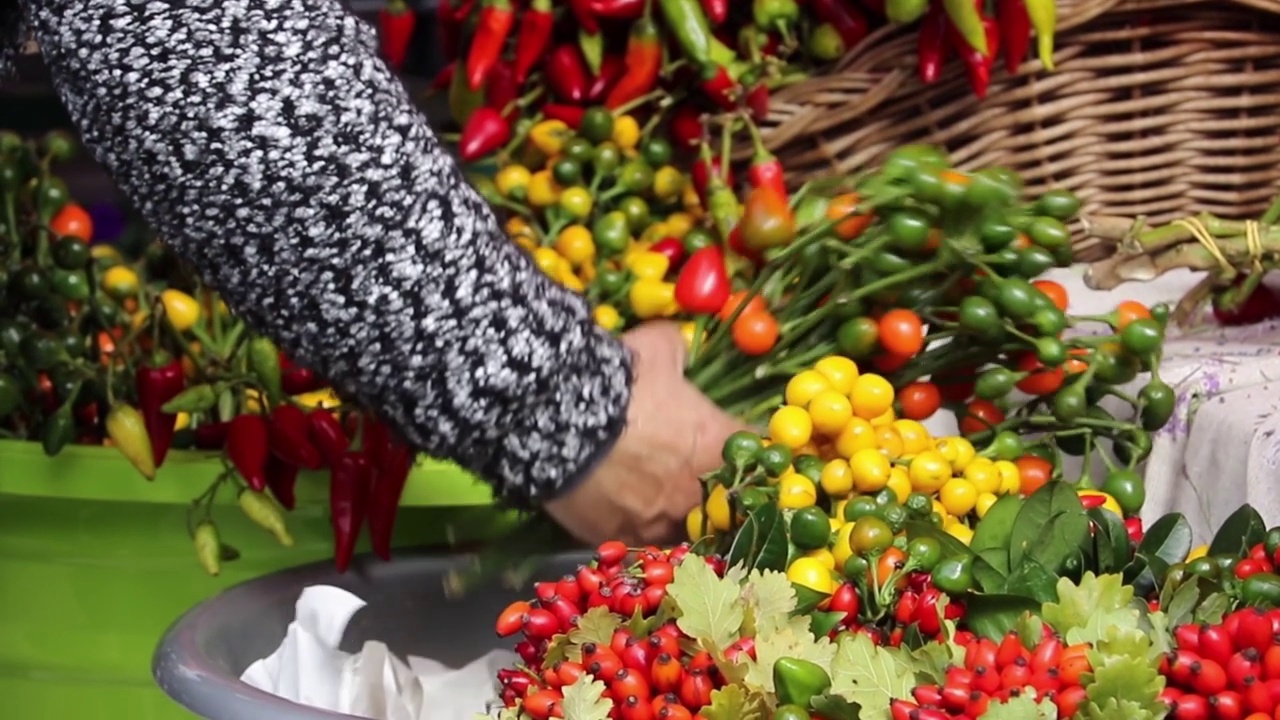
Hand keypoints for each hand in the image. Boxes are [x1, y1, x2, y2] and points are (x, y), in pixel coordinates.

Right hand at [544, 321, 744, 545]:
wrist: (559, 415)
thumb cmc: (620, 379)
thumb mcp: (658, 347)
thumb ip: (678, 352)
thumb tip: (680, 347)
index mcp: (719, 446)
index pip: (755, 452)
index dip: (743, 445)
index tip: (730, 439)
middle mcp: (699, 493)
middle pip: (724, 501)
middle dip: (714, 488)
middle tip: (690, 471)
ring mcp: (661, 522)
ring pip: (682, 527)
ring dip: (676, 512)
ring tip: (654, 494)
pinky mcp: (622, 537)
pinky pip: (639, 539)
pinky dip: (634, 524)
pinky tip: (621, 508)